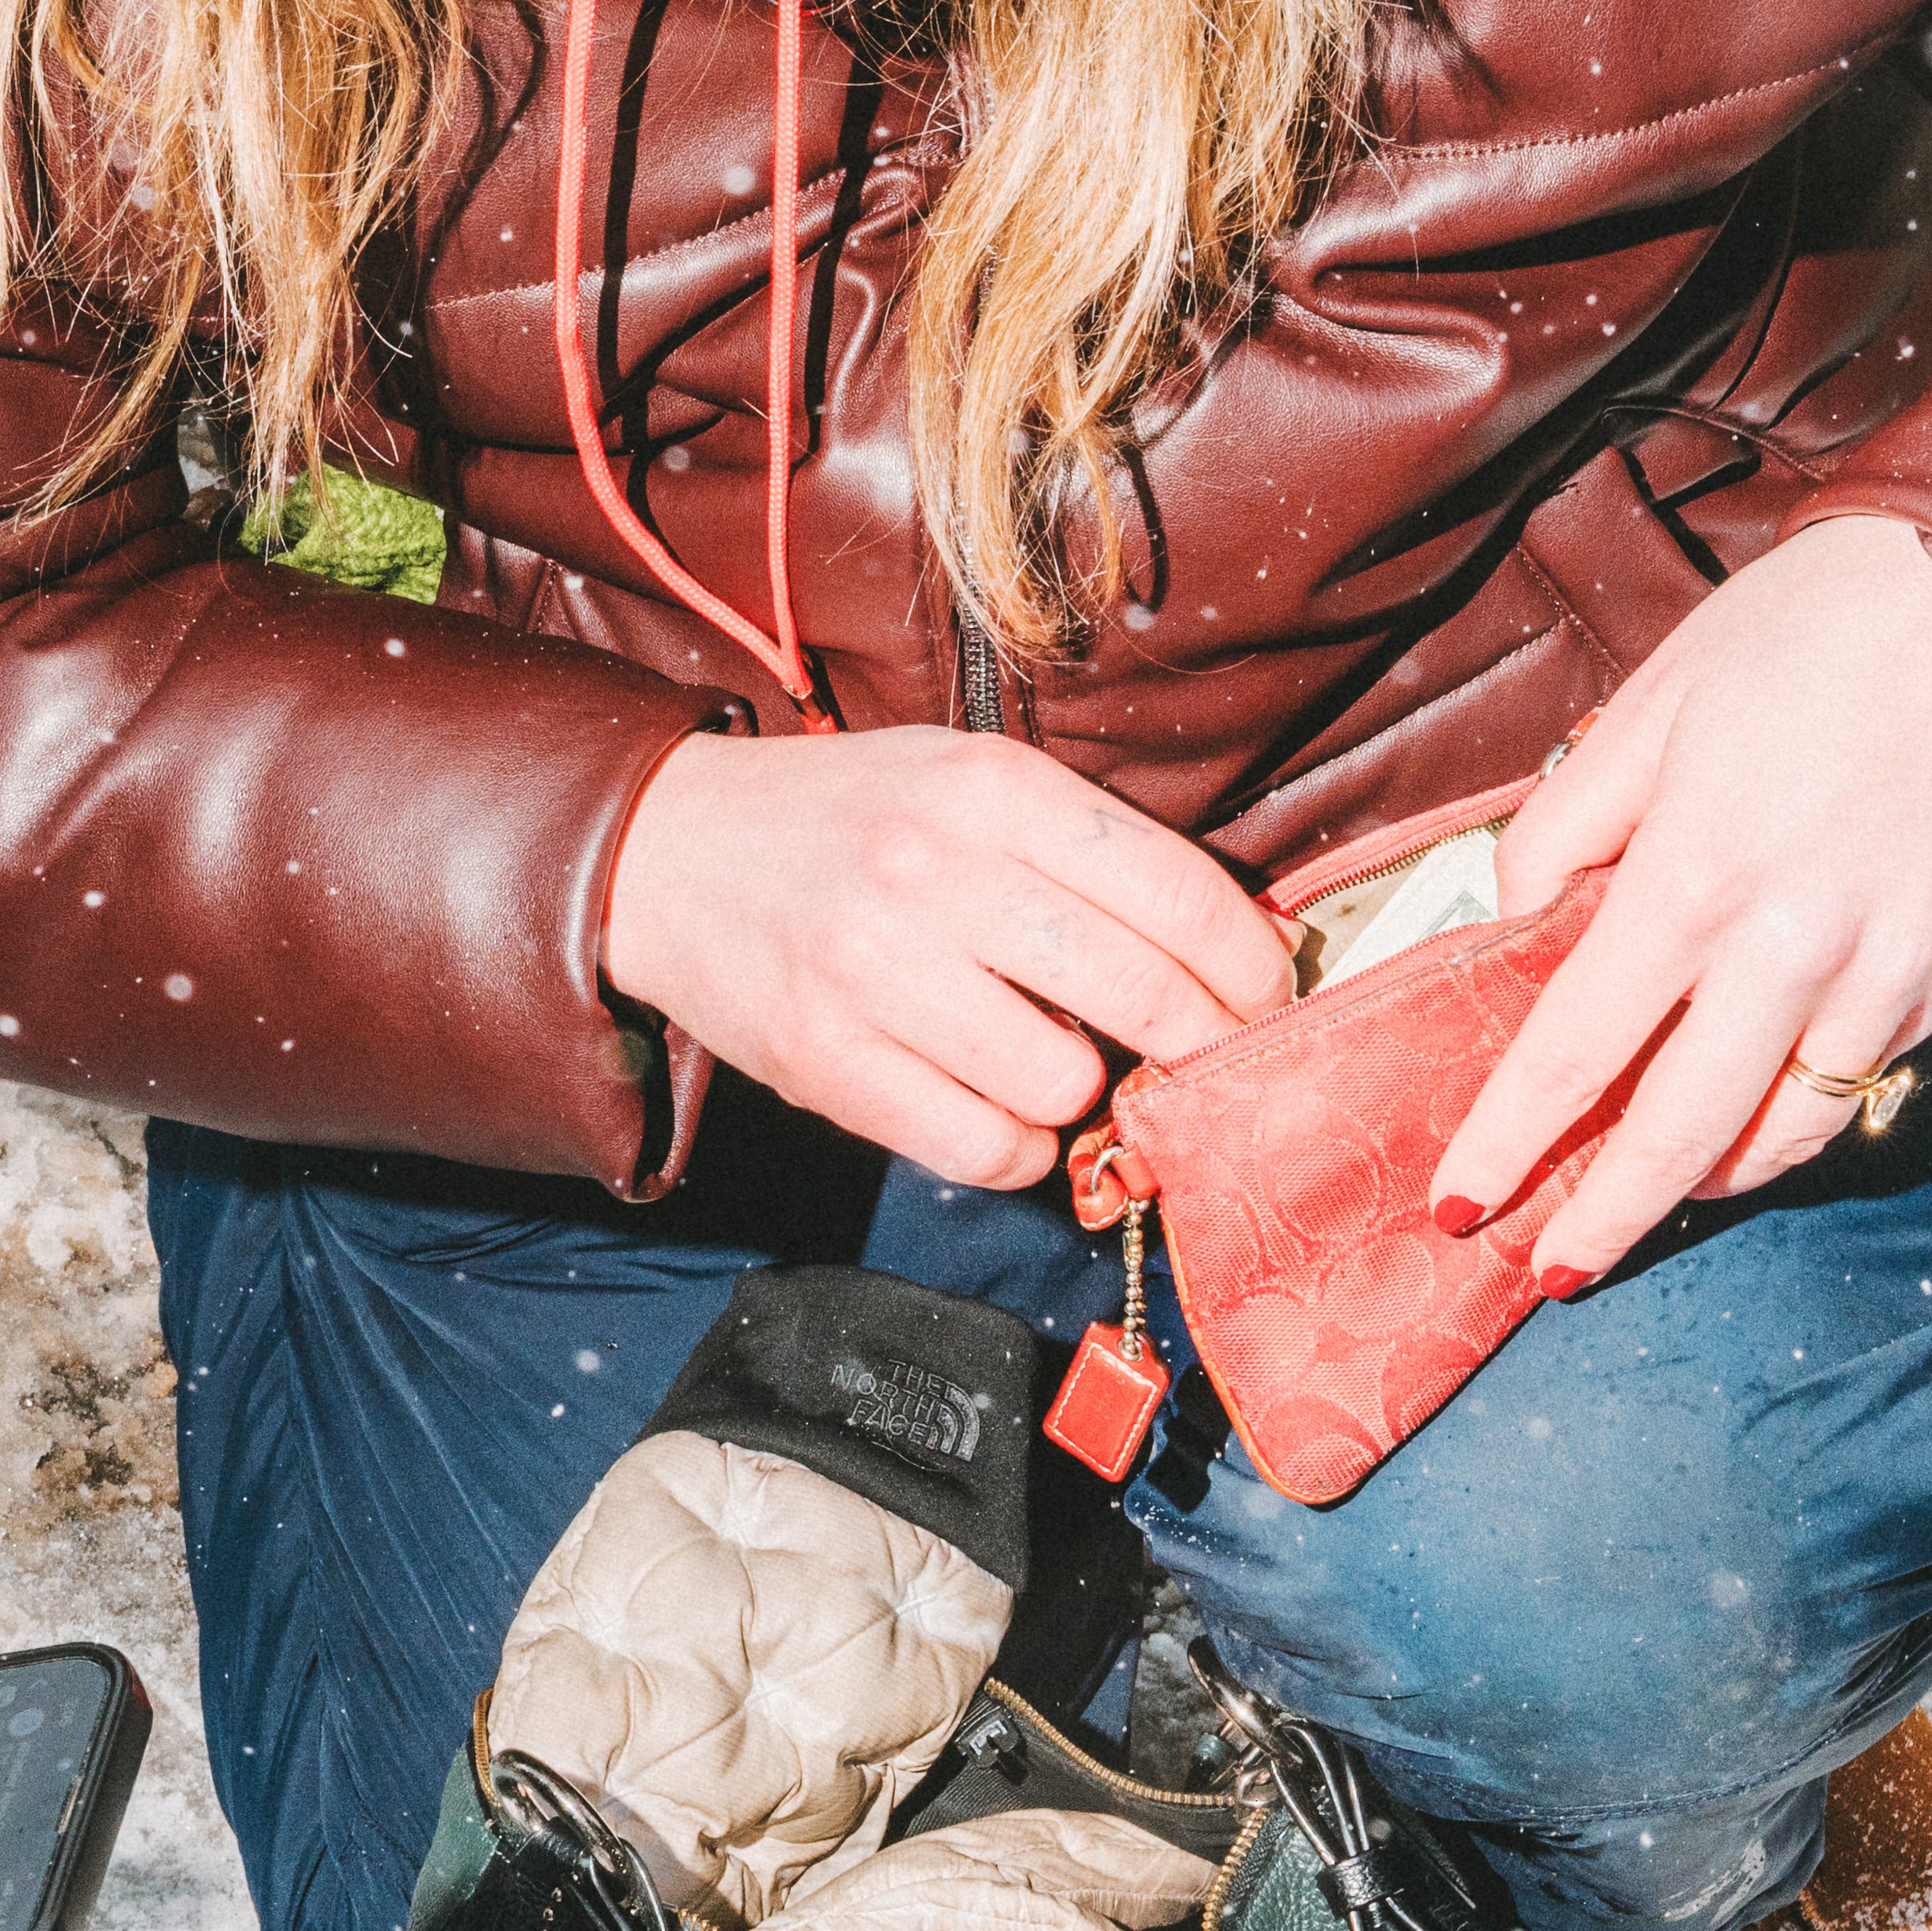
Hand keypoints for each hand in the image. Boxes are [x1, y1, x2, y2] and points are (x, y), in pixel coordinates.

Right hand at [601, 725, 1285, 1186]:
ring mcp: (874, 973)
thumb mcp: (967, 782)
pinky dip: (1016, 1148)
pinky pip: (982, 1148)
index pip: (1176, 892)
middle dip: (1201, 1043)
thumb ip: (1087, 848)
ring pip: (1065, 1083)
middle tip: (1205, 1056)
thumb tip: (1231, 947)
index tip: (1265, 995)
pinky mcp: (827, 1063)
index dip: (1248, 965)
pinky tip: (1001, 1109)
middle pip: (1142, 995)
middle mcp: (934, 873)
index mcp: (989, 790)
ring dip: (1085, 1092)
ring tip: (1059, 1064)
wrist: (666, 854)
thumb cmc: (850, 821)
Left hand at [1426, 510, 1931, 1290]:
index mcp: (1692, 877)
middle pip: (1677, 1136)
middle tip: (1547, 1268)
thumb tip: (1516, 932)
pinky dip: (1791, 1124)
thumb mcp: (1645, 712)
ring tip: (1637, 1207)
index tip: (1456, 1208)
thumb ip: (1563, 832)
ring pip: (1780, 1136)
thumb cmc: (1802, 638)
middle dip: (1601, 1221)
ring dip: (1699, 1188)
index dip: (1505, 1145)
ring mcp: (1883, 972)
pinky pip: (1855, 1087)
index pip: (1571, 1053)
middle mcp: (1791, 946)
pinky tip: (1744, 1129)